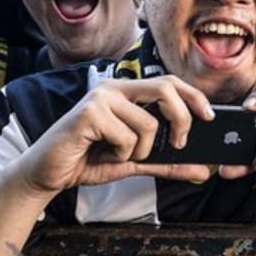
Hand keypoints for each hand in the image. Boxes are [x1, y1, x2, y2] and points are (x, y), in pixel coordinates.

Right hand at [15, 76, 215, 193]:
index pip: (168, 82)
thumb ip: (167, 162)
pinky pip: (127, 137)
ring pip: (148, 123)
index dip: (193, 96)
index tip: (209, 116)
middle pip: (166, 89)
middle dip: (182, 119)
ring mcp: (100, 97)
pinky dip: (121, 155)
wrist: (46, 173)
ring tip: (118, 154)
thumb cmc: (87, 160)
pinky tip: (102, 153)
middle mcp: (114, 88)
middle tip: (179, 144)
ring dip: (141, 150)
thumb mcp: (134, 161)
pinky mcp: (89, 113)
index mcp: (126, 91)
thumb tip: (202, 169)